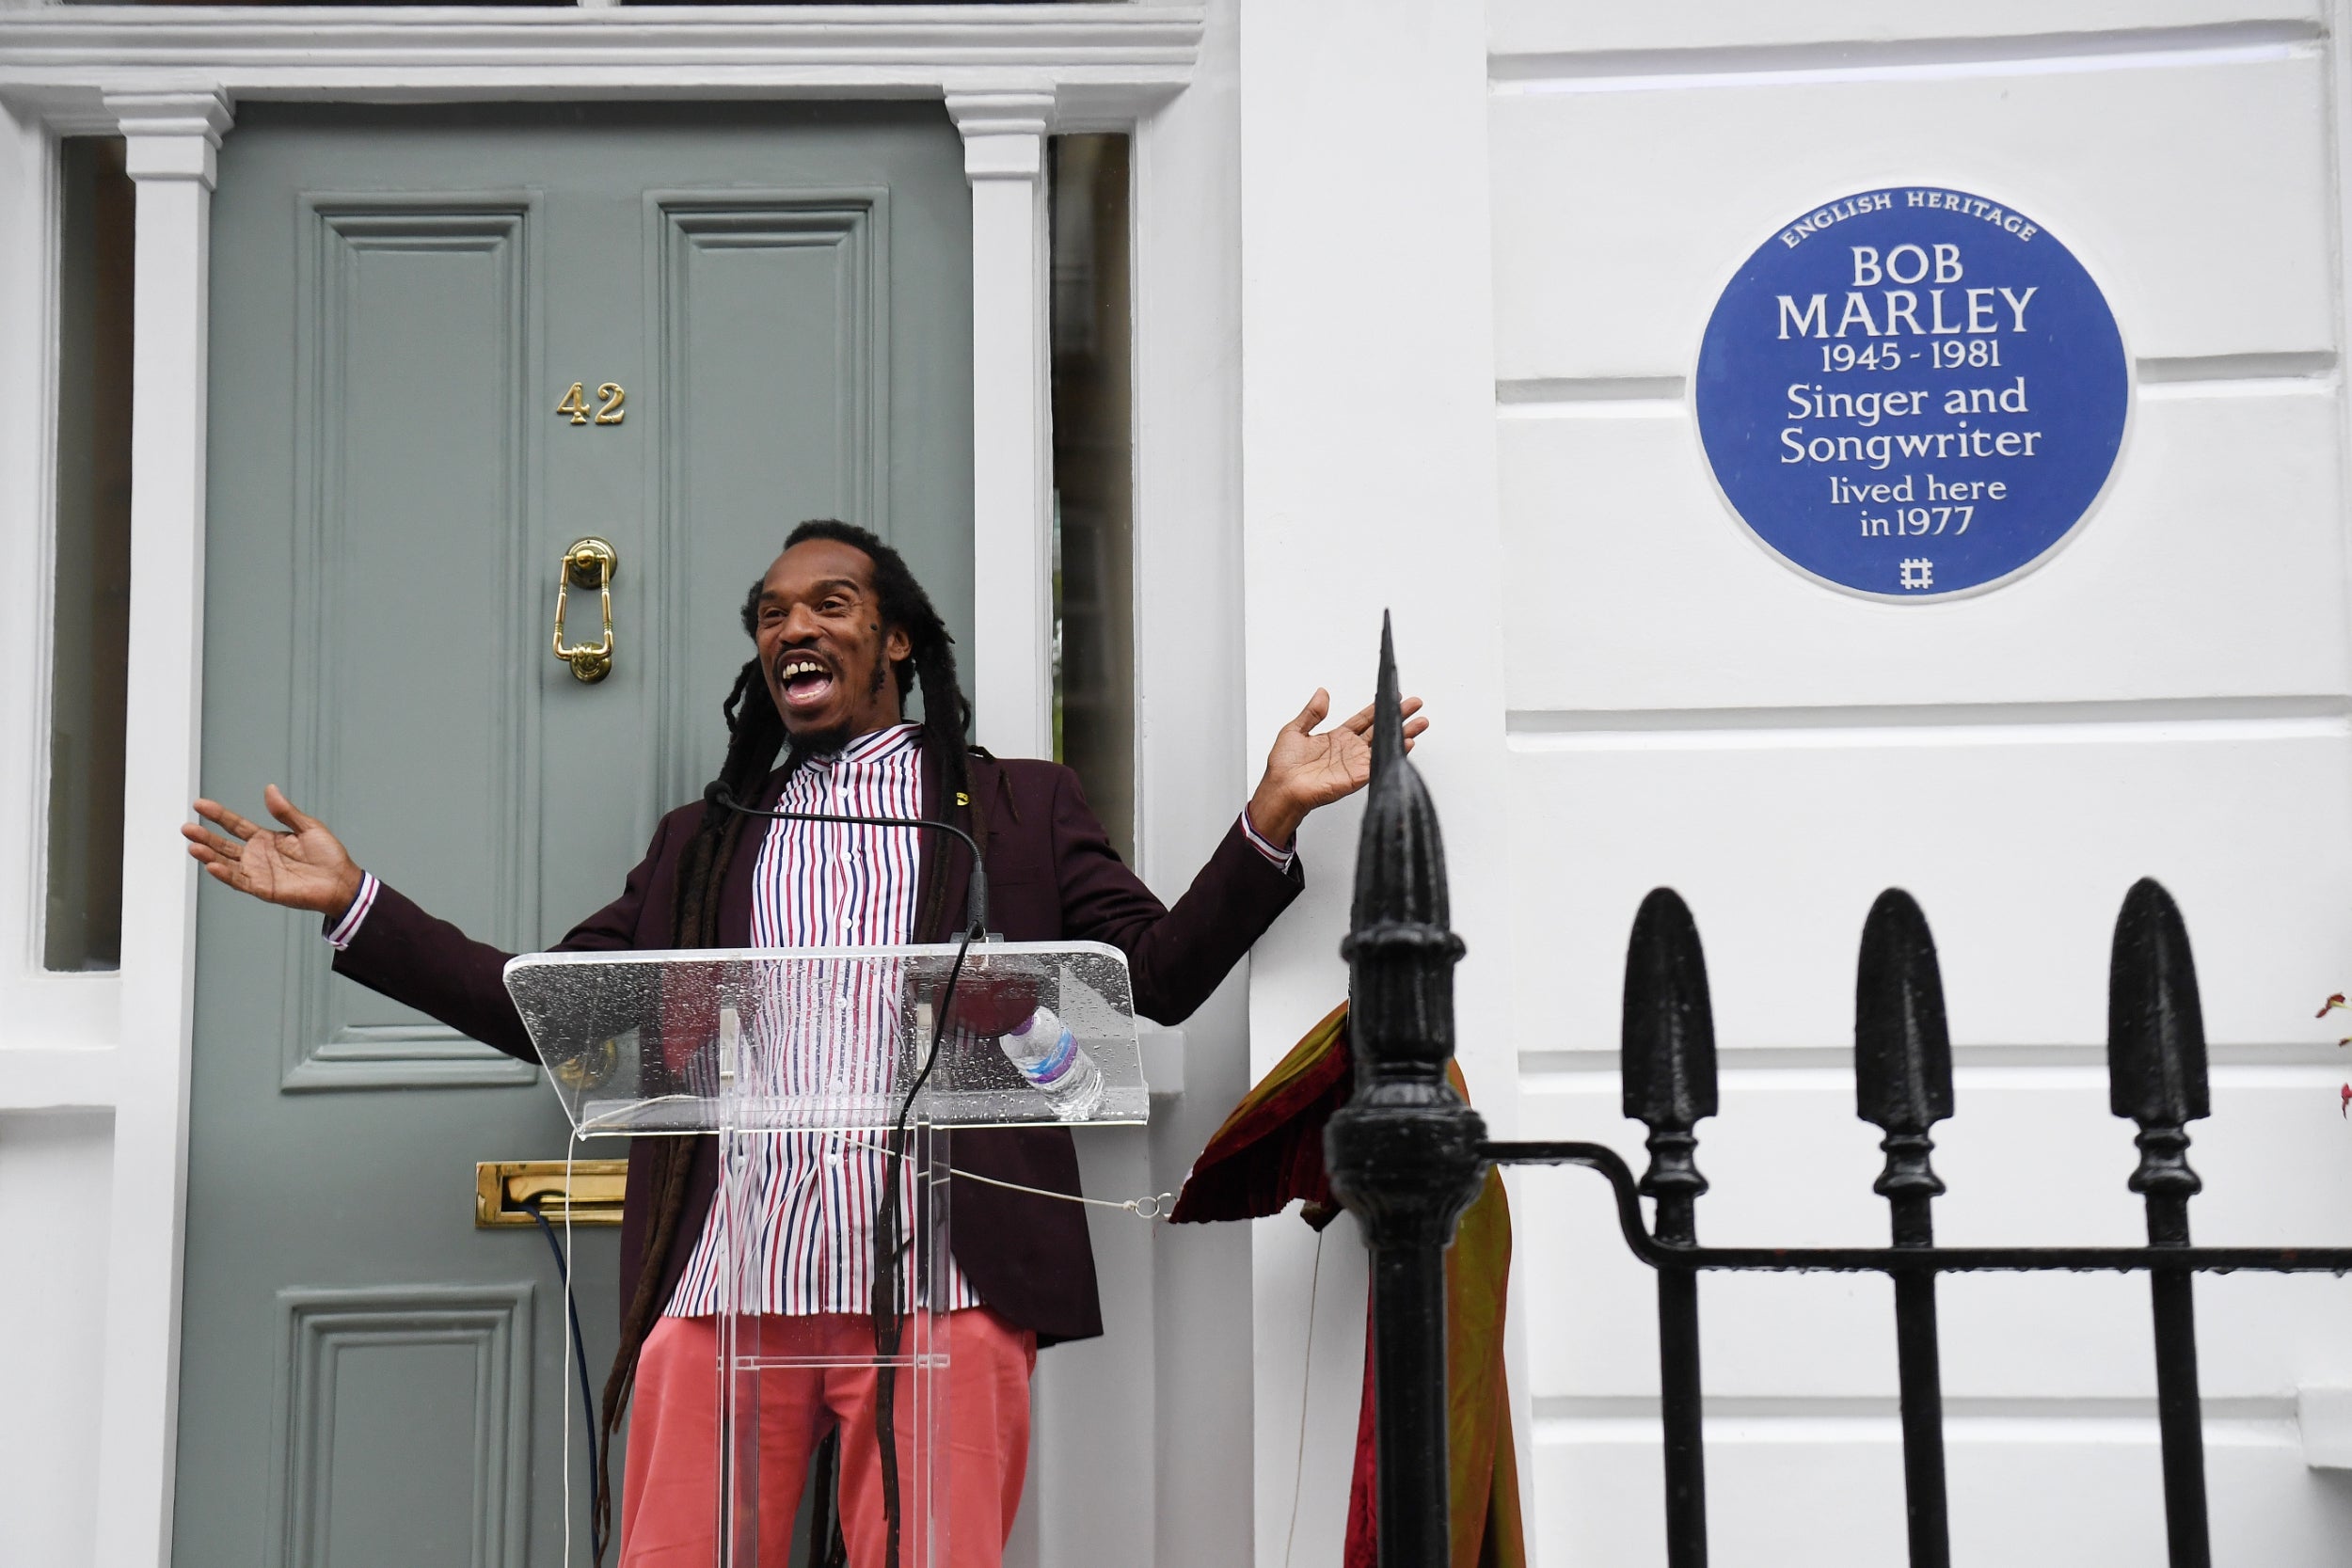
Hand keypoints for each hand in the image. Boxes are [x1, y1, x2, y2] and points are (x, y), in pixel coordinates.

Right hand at [183, 785, 364, 916]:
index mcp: (266, 839)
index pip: (236, 825)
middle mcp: (257, 855)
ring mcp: (259, 872)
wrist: (342, 881)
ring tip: (192, 845)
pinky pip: (240, 881)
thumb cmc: (328, 855)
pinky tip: (211, 865)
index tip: (200, 804)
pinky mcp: (264, 888)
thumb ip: (286, 812)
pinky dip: (225, 874)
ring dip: (209, 855)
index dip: (218, 815)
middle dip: (205, 835)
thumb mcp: (308, 827)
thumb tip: (270, 789)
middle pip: (224, 844)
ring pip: (226, 863)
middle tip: (186, 827)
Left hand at [1246, 689, 1428, 849]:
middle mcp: (1349, 750)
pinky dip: (1394, 753)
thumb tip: (1322, 693)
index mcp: (1336, 738)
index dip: (1379, 708)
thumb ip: (1311, 712)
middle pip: (1380, 729)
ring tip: (1421, 722)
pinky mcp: (1357, 777)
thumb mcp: (1294, 730)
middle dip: (1399, 716)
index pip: (1364, 719)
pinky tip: (1407, 743)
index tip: (1393, 696)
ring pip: (1384, 744)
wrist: (1281, 789)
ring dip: (1403, 733)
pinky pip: (1379, 763)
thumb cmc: (1283, 766)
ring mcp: (1355, 763)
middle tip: (1415, 704)